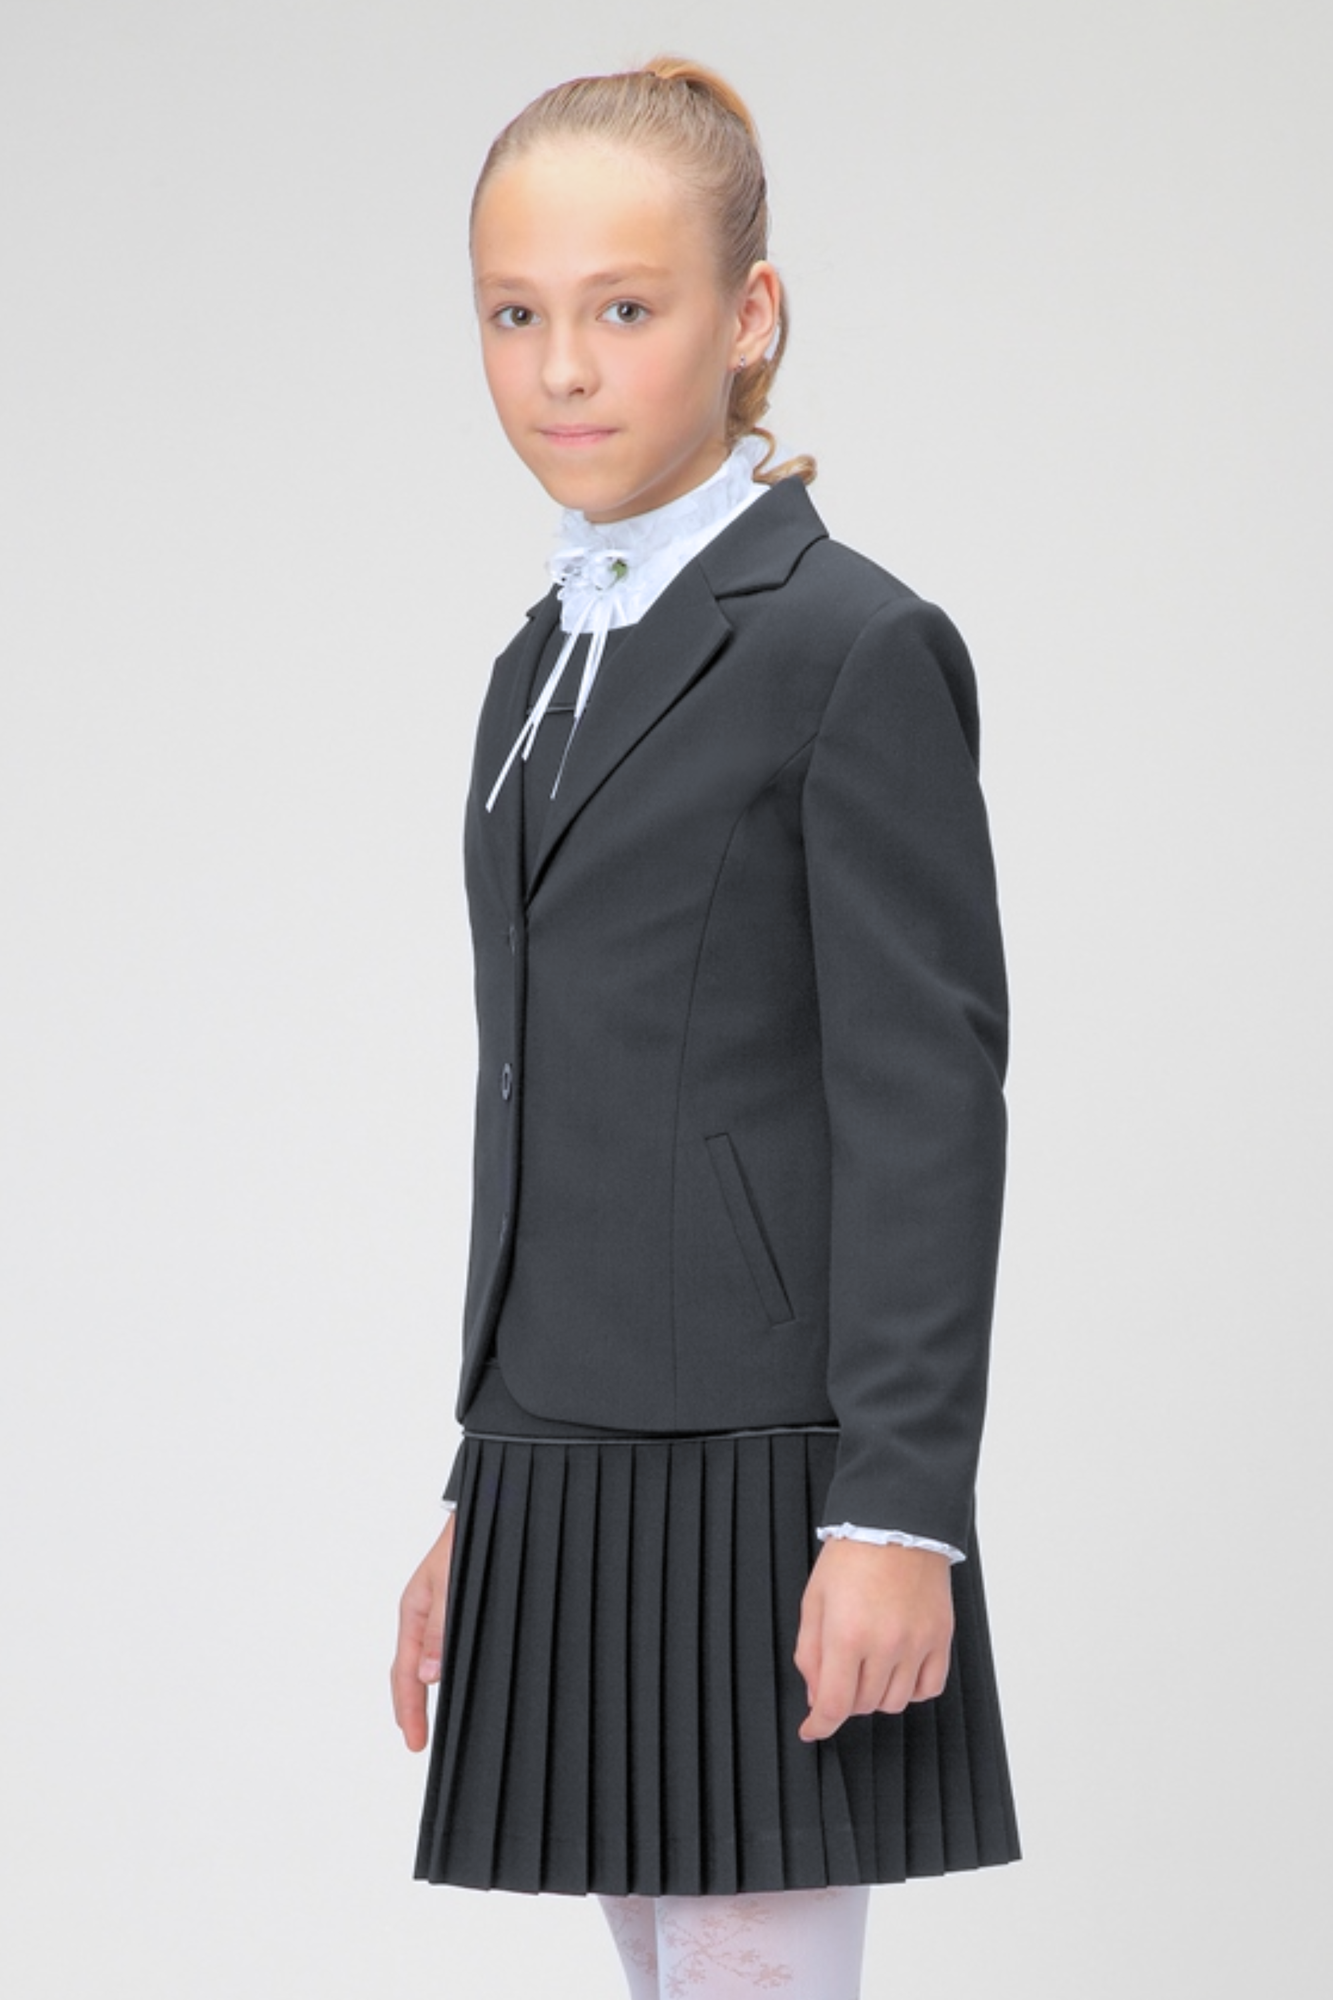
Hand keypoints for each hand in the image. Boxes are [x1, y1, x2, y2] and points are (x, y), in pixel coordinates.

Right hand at [391, 1515, 455, 1751]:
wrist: (488, 1507)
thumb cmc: (467, 1539)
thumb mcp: (452, 1585)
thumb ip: (441, 1630)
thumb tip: (429, 1675)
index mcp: (414, 1610)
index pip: (405, 1673)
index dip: (409, 1710)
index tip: (414, 1742)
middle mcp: (424, 1614)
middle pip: (410, 1672)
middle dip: (412, 1708)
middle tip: (417, 1741)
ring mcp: (438, 1611)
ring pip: (427, 1661)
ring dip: (427, 1691)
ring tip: (430, 1720)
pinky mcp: (457, 1607)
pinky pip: (444, 1646)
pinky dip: (445, 1670)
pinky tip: (455, 1681)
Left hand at [793, 1538, 953, 1741]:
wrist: (896, 1521)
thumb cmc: (852, 1554)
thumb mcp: (814, 1600)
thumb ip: (810, 1653)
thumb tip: (816, 1695)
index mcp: (847, 1634)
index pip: (834, 1705)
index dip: (820, 1725)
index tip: (813, 1729)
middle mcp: (886, 1644)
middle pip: (864, 1705)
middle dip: (845, 1697)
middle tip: (840, 1671)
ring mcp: (918, 1643)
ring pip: (896, 1702)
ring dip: (877, 1694)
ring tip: (869, 1663)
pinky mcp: (941, 1637)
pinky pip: (929, 1688)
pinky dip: (912, 1688)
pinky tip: (899, 1668)